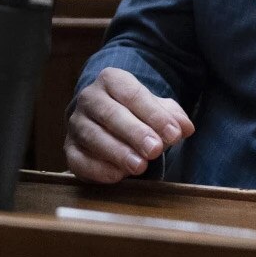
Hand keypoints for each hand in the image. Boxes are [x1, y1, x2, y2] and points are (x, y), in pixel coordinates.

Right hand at [65, 67, 194, 183]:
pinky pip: (78, 159)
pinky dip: (97, 169)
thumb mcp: (155, 108)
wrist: (104, 120)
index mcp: (110, 80)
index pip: (131, 94)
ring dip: (117, 152)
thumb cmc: (135, 113)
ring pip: (92, 136)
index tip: (174, 134)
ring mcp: (76, 124)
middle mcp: (89, 99)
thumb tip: (185, 127)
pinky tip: (118, 176)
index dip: (153, 114)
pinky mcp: (70, 149)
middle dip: (135, 133)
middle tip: (155, 150)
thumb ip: (171, 115)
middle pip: (110, 114)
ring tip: (140, 166)